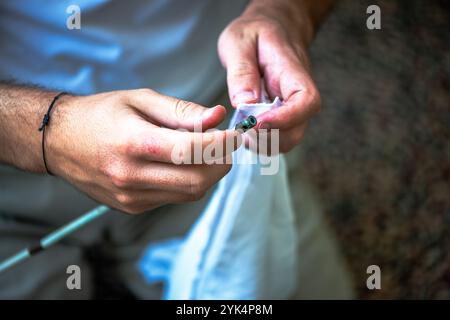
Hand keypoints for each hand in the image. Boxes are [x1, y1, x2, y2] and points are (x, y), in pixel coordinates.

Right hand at [46, 89, 239, 213]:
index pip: (191, 151)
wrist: (60, 141)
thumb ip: (182, 111)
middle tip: (226, 145)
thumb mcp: (140, 100)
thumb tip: (218, 117)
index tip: (236, 134)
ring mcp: (131, 197)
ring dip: (208, 174)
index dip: (222, 143)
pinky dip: (188, 181)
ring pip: (190, 193)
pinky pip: (174, 197)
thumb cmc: (100, 114)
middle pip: (197, 180)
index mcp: (133, 143)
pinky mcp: (132, 207)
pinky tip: (183, 164)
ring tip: (205, 151)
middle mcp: (131, 176)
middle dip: (221, 163)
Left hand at [218, 3, 320, 152]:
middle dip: (272, 138)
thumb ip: (241, 71)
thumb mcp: (239, 41)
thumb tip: (245, 103)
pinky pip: (280, 135)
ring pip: (290, 137)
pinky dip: (264, 142)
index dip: (286, 118)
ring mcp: (292, 104)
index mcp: (291, 70)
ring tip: (242, 135)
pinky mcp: (283, 112)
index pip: (306, 100)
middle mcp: (297, 92)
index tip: (257, 123)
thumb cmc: (255, 32)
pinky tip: (246, 133)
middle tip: (243, 132)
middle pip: (300, 127)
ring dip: (267, 144)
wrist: (271, 26)